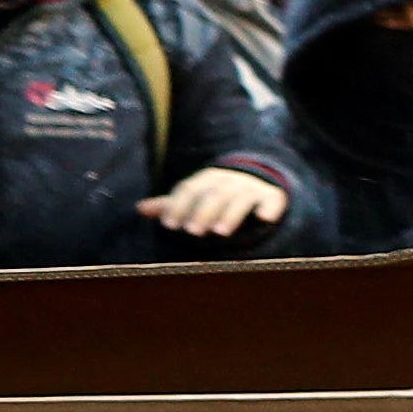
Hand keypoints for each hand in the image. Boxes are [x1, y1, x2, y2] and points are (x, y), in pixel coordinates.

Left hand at [137, 167, 286, 237]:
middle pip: (213, 195)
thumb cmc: (219, 193)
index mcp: (207, 179)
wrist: (260, 180)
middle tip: (192, 232)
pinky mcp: (273, 196)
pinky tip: (263, 218)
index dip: (178, 206)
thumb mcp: (197, 194)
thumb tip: (139, 209)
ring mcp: (252, 187)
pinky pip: (272, 201)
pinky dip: (269, 209)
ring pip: (240, 199)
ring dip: (230, 214)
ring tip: (220, 233)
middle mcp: (229, 181)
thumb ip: (172, 204)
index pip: (189, 190)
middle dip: (202, 213)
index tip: (169, 226)